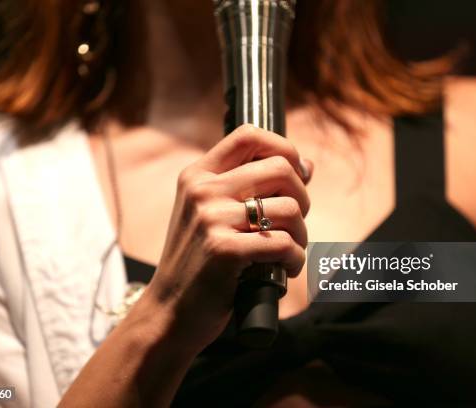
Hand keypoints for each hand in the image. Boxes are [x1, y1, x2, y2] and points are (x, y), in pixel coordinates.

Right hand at [142, 124, 312, 352]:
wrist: (169, 311)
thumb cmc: (198, 263)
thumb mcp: (210, 215)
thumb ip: (249, 187)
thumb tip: (306, 166)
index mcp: (197, 175)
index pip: (249, 135)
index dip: (284, 149)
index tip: (296, 174)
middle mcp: (202, 191)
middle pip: (280, 168)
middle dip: (302, 197)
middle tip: (295, 221)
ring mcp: (211, 219)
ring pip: (289, 208)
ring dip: (301, 235)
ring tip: (289, 251)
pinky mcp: (224, 250)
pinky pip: (284, 243)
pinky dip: (295, 259)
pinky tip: (285, 269)